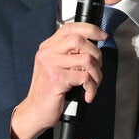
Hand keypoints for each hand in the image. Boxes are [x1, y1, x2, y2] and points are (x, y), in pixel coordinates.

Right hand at [9, 21, 107, 138]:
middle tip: (97, 67)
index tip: (103, 36)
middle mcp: (47, 53)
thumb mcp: (56, 67)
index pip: (71, 28)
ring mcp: (51, 65)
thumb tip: (93, 45)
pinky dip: (92, 87)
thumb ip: (69, 54)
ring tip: (93, 83)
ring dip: (97, 73)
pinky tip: (88, 94)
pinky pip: (85, 77)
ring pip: (86, 59)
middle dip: (96, 54)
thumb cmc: (49, 91)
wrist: (35, 111)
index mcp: (48, 47)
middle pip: (80, 40)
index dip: (90, 29)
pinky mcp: (57, 79)